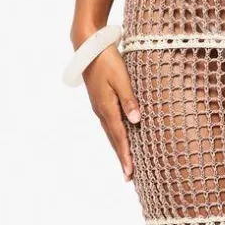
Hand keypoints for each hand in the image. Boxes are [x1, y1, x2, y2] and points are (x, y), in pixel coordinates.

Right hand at [78, 40, 141, 181]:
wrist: (88, 47)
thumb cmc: (107, 60)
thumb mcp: (121, 78)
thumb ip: (129, 100)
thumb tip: (135, 121)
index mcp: (107, 107)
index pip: (119, 137)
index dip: (126, 155)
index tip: (130, 172)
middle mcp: (101, 110)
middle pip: (114, 139)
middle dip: (122, 158)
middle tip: (128, 177)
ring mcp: (99, 106)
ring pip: (111, 133)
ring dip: (119, 148)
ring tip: (126, 163)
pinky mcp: (100, 101)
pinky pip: (109, 124)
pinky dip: (116, 136)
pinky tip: (121, 139)